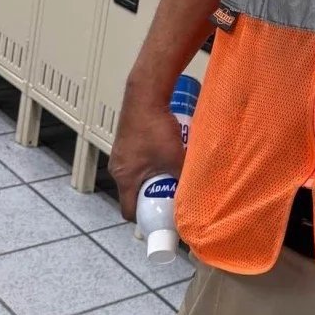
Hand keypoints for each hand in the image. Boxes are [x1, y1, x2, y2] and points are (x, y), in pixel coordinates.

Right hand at [109, 95, 185, 221]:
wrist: (146, 96)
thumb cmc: (156, 128)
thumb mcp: (175, 159)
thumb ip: (185, 179)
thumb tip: (197, 196)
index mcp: (124, 178)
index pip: (129, 211)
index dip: (146, 217)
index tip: (162, 218)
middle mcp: (117, 168)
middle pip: (135, 194)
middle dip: (154, 197)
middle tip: (173, 196)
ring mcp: (121, 154)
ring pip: (138, 177)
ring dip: (154, 179)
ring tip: (173, 174)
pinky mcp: (127, 142)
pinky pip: (138, 162)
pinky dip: (152, 164)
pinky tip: (168, 156)